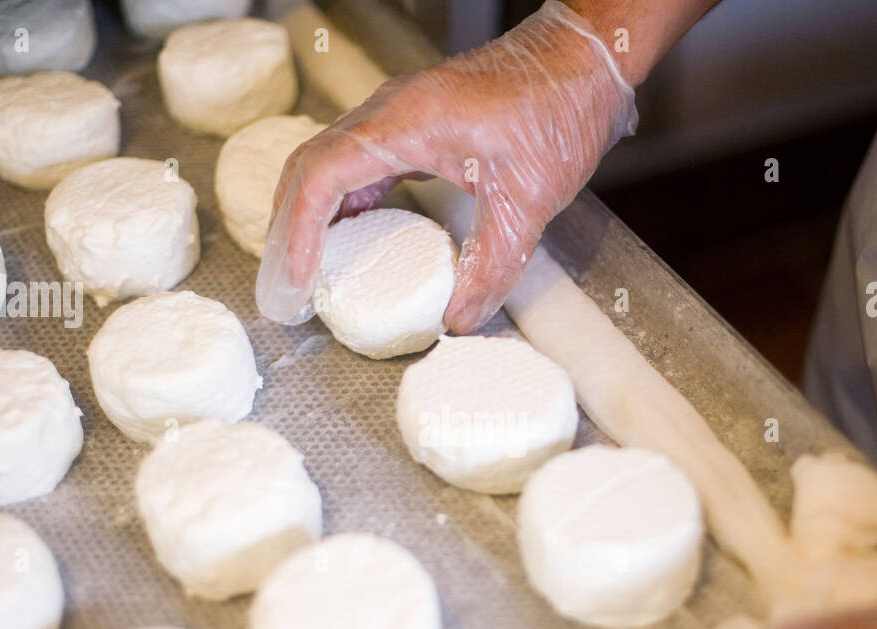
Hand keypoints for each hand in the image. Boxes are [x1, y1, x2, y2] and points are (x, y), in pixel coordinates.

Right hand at [256, 0, 636, 331]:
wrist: (587, 59)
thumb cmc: (559, 107)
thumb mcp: (527, 201)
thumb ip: (492, 267)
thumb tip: (460, 320)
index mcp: (403, 123)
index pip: (320, 175)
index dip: (298, 230)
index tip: (296, 277)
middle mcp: (391, 113)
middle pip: (310, 166)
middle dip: (290, 224)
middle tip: (289, 281)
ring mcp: (403, 115)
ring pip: (333, 162)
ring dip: (315, 212)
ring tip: (311, 265)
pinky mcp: (421, 124)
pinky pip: (364, 161)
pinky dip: (349, 201)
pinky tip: (358, 236)